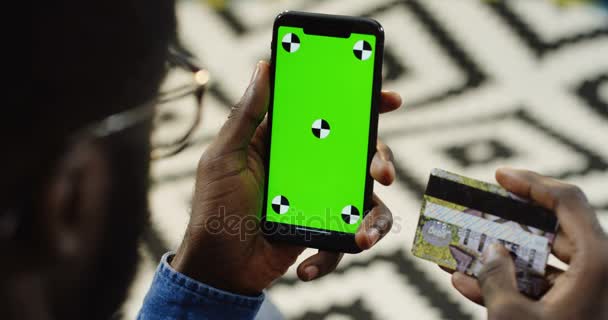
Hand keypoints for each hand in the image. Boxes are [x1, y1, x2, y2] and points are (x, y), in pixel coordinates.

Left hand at [171, 61, 401, 294]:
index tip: (386, 99)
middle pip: (358, 153)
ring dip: (373, 219)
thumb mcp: (225, 157)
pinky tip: (305, 267)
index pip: (327, 113)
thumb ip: (246, 115)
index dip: (359, 104)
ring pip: (364, 198)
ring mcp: (318, 199)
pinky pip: (346, 237)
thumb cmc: (215, 209)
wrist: (219, 268)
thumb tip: (264, 67)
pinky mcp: (322, 230)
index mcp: (286, 143)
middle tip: (381, 173)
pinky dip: (331, 256)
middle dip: (380, 160)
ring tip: (362, 238)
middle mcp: (308, 167)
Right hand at [448, 168, 607, 318]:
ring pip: (542, 258)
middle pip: (552, 227)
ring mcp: (589, 291)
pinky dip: (509, 282)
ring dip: (501, 254)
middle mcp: (598, 270)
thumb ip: (495, 277)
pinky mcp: (577, 308)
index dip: (531, 183)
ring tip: (464, 247)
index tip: (499, 176)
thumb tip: (490, 252)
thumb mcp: (512, 317)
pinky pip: (541, 285)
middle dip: (508, 219)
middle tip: (480, 210)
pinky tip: (468, 283)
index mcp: (596, 263)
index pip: (567, 201)